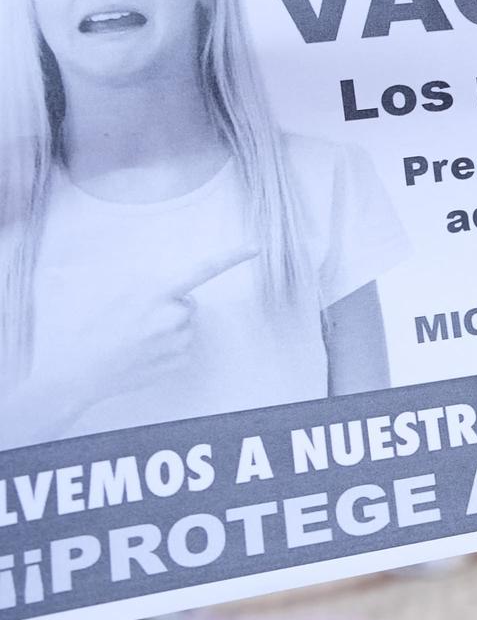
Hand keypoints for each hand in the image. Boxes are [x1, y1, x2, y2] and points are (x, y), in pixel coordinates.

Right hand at [71, 247, 259, 417]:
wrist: (77, 371)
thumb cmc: (90, 328)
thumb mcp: (109, 292)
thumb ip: (142, 284)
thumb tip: (160, 285)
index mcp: (157, 293)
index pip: (203, 270)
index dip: (231, 257)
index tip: (255, 248)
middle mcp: (174, 316)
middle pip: (189, 304)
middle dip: (173, 307)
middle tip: (140, 319)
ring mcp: (179, 341)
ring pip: (186, 328)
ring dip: (170, 330)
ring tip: (137, 339)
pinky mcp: (180, 362)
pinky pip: (183, 349)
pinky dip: (169, 350)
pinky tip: (144, 354)